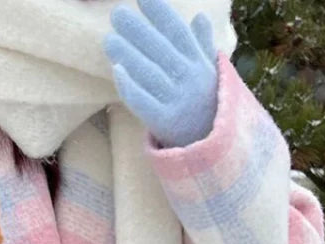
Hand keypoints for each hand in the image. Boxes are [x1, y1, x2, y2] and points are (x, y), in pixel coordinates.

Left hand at [104, 0, 218, 147]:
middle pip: (161, 50)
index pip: (178, 33)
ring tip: (109, 40)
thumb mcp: (212, 74)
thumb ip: (202, 45)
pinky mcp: (166, 122)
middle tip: (117, 15)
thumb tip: (199, 16)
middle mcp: (190, 79)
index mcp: (199, 64)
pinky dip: (131, 86)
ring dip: (129, 55)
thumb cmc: (210, 106)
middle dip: (139, 31)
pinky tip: (116, 70)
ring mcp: (178, 101)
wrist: (216, 148)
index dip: (160, 14)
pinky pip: (144, 102)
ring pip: (150, 73)